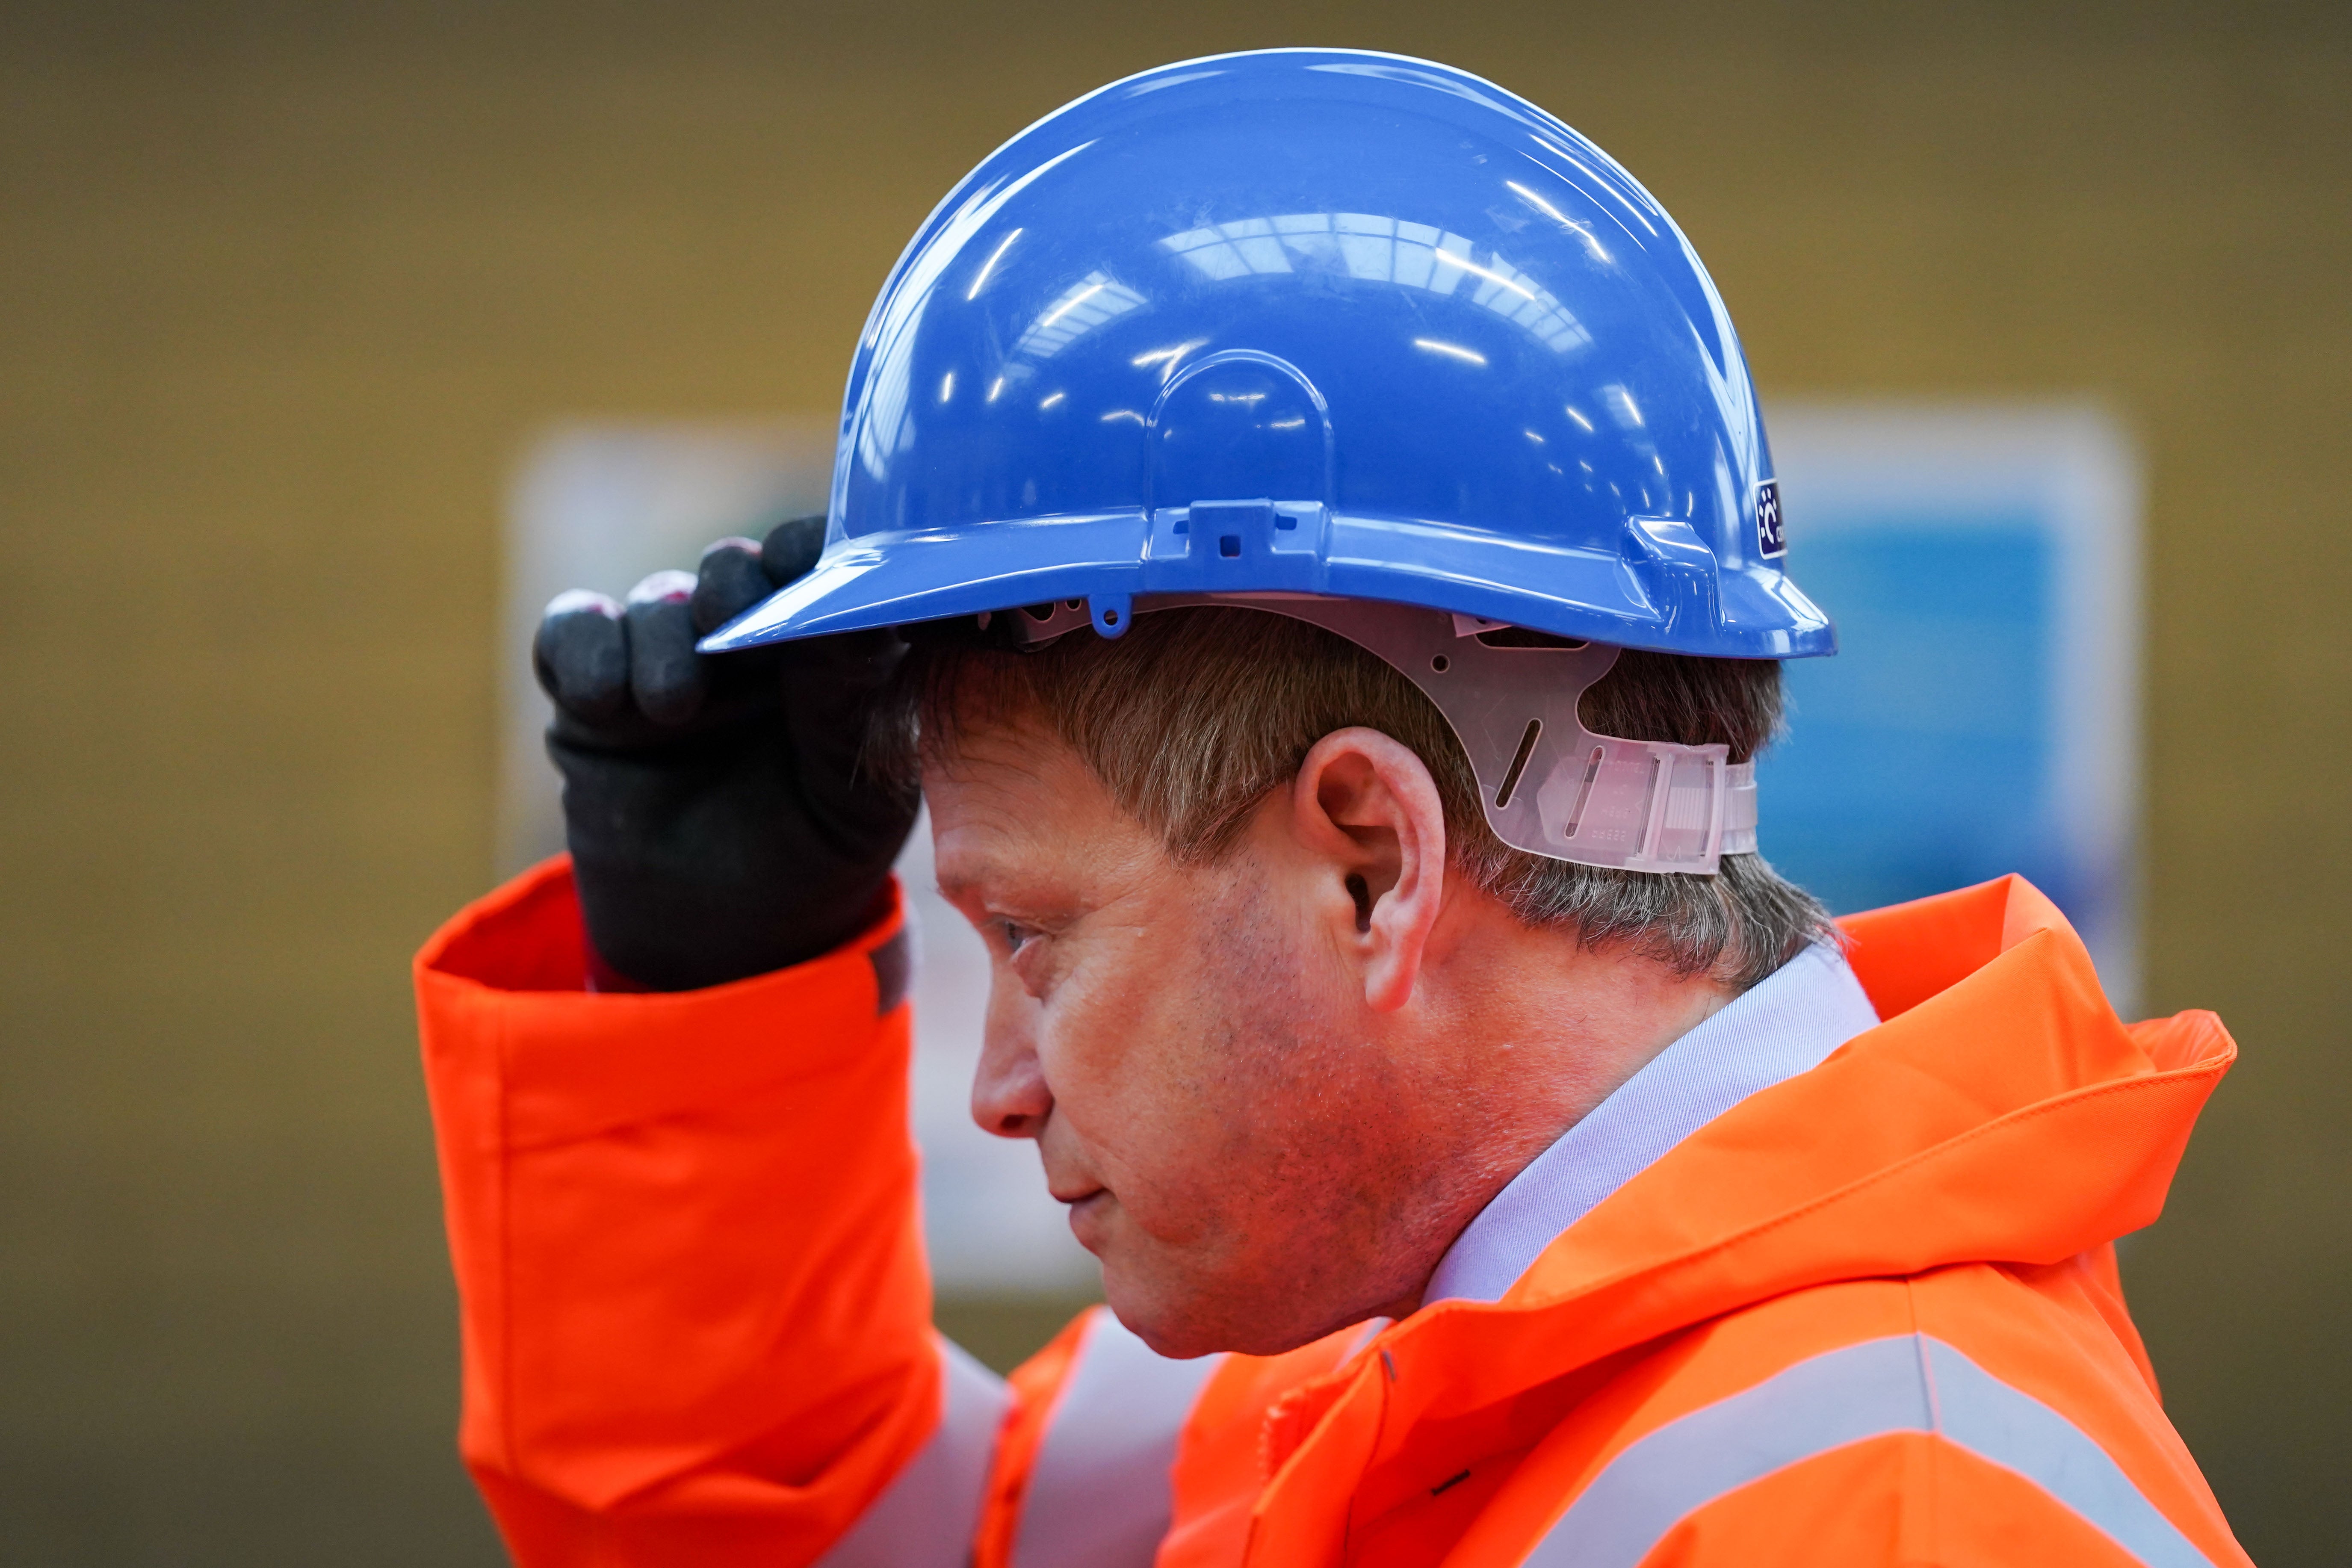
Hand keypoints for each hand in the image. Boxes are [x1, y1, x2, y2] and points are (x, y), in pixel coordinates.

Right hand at [533, 515, 917, 990]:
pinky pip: (574, 631)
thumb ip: (849, 705)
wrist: (721, 944)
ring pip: (658, 602)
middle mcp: (750, 643)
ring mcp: (669, 660)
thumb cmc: (811, 862)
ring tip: (673, 706)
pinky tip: (602, 698)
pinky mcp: (594, 692)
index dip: (816, 550)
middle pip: (736, 570)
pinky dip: (585, 648)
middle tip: (725, 618)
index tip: (808, 559)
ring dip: (662, 638)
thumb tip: (857, 617)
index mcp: (831, 654)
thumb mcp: (852, 797)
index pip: (826, 573)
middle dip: (731, 582)